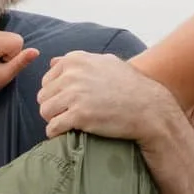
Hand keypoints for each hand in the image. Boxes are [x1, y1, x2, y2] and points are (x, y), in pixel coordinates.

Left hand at [0, 31, 38, 99]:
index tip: (1, 65)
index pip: (18, 42)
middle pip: (16, 38)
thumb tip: (36, 51)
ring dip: (7, 51)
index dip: (14, 56)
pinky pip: (6, 38)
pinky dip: (3, 48)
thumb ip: (22, 61)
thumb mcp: (6, 75)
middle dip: (11, 53)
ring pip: (12, 38)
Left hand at [37, 51, 184, 141]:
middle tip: (70, 115)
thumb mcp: (106, 64)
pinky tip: (68, 133)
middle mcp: (72, 74)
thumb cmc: (129, 87)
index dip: (57, 94)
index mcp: (76, 60)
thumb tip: (52, 61)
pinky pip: (52, 128)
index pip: (47, 80)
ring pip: (45, 112)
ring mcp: (75, 95)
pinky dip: (56, 133)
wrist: (150, 109)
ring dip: (54, 120)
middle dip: (54, 108)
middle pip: (43, 97)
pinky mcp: (78, 116)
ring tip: (70, 124)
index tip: (71, 102)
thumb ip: (79, 62)